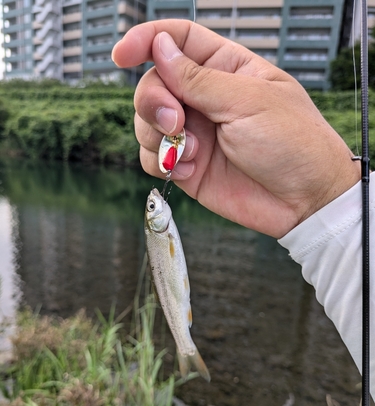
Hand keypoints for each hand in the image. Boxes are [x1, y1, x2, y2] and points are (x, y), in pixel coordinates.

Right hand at [112, 20, 359, 237]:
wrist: (304, 201)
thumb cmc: (293, 144)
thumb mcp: (248, 101)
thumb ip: (198, 78)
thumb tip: (161, 46)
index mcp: (226, 70)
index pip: (179, 40)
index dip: (147, 41)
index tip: (122, 54)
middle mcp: (206, 99)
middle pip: (153, 83)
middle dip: (154, 101)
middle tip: (175, 121)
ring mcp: (195, 134)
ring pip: (146, 122)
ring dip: (157, 135)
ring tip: (191, 151)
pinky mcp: (188, 167)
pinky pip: (152, 158)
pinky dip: (162, 162)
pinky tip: (189, 169)